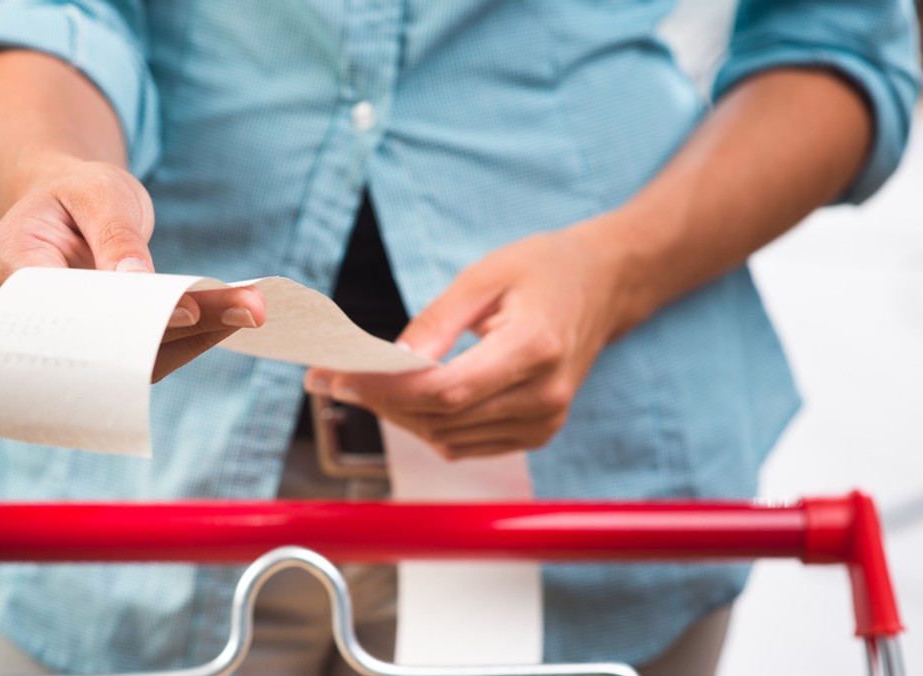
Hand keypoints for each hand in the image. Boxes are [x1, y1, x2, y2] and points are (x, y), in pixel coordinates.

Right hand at [0, 155, 265, 381]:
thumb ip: (114, 234)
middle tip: (240, 312)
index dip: (120, 316)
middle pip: (100, 341)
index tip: (184, 311)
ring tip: (250, 308)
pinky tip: (232, 314)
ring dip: (194, 338)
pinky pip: (143, 355)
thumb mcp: (96, 190)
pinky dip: (191, 336)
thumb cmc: (75, 192)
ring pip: (128, 358)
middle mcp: (25, 316)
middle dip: (173, 331)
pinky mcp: (100, 351)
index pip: (62, 305)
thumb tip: (136, 282)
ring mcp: (63, 341)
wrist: (67, 206)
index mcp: (7, 263)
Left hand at [304, 220, 629, 458]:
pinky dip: (426, 425)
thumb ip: (435, 323)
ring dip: (397, 415)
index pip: (446, 389)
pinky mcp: (537, 433)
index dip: (385, 390)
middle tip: (328, 378)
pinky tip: (403, 398)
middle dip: (377, 400)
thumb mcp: (484, 276)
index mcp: (535, 348)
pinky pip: (465, 444)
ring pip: (447, 437)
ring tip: (359, 384)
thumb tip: (388, 362)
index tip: (336, 377)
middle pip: (441, 417)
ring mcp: (544, 421)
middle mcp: (544, 395)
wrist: (604, 287)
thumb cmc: (544, 271)